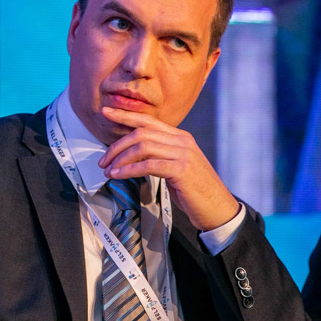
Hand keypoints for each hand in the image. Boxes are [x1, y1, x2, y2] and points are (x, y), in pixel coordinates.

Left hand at [99, 106, 240, 230]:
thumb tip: (133, 155)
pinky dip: (129, 170)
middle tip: (103, 161)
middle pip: (142, 132)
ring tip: (109, 171)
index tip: (106, 112)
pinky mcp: (182, 169)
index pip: (148, 120)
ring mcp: (183, 154)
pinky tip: (119, 176)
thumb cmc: (194, 191)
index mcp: (180, 137)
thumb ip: (160, 156)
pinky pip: (149, 164)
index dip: (125, 115)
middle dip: (117, 145)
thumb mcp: (176, 167)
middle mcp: (182, 141)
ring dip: (121, 159)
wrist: (217, 208)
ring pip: (143, 146)